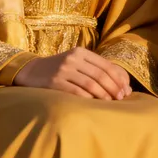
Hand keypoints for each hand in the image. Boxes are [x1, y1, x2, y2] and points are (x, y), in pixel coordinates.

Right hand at [14, 47, 131, 100]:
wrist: (31, 71)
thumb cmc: (59, 69)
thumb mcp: (76, 63)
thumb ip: (94, 70)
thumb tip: (120, 85)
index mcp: (81, 52)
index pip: (105, 65)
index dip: (117, 78)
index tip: (126, 90)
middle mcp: (73, 58)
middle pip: (100, 74)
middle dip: (113, 87)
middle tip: (121, 98)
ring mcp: (63, 69)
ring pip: (90, 83)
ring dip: (103, 94)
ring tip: (111, 102)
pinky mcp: (55, 82)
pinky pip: (76, 92)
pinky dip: (88, 99)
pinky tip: (94, 105)